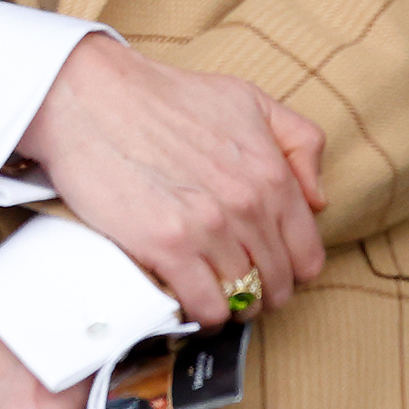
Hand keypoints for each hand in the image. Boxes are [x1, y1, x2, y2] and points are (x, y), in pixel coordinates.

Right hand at [20, 38, 326, 327]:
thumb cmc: (164, 96)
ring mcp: (206, 229)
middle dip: (261, 290)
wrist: (91, 96)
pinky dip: (202, 313)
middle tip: (236, 281)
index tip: (268, 266)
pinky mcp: (166, 247)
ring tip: (211, 289)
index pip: (307, 256)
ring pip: (242, 301)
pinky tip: (190, 297)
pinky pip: (205, 307)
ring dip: (230, 304)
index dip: (291, 269)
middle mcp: (246, 205)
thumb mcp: (246, 99)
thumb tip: (316, 199)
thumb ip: (298, 141)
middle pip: (277, 285)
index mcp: (271, 173)